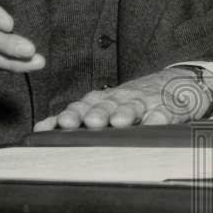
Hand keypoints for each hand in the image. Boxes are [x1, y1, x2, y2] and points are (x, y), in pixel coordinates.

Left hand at [34, 69, 212, 129]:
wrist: (172, 83)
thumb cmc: (129, 100)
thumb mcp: (102, 105)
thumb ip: (73, 117)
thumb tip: (39, 128)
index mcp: (102, 100)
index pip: (83, 105)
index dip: (73, 114)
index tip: (62, 123)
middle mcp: (120, 99)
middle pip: (106, 105)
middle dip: (97, 113)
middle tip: (90, 122)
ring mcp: (144, 102)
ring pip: (132, 106)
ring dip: (125, 113)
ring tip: (119, 122)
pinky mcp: (169, 108)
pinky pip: (164, 112)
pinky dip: (160, 117)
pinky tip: (155, 124)